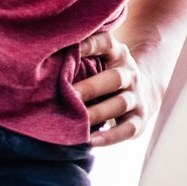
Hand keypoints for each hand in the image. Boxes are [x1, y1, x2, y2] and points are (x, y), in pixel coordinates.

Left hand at [74, 28, 155, 146]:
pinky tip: (92, 141)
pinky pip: (127, 129)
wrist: (145, 91)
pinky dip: (111, 137)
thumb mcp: (102, 60)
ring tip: (78, 123)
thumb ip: (80, 59)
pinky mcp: (138, 120)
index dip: (90, 44)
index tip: (70, 47)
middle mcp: (129, 74)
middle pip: (114, 78)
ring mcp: (136, 97)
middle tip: (69, 94)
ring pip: (120, 103)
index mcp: (117, 55)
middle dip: (91, 87)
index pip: (107, 44)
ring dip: (98, 113)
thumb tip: (41, 60)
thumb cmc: (107, 74)